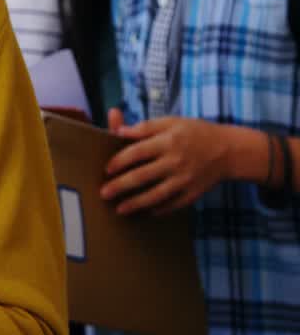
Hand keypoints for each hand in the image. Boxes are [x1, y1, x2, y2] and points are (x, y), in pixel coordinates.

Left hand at [100, 108, 230, 214]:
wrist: (229, 150)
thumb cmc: (195, 132)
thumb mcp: (171, 122)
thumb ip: (144, 127)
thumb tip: (118, 131)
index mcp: (168, 141)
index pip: (137, 152)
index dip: (119, 161)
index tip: (106, 169)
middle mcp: (176, 162)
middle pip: (142, 176)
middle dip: (120, 186)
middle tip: (103, 193)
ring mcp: (185, 180)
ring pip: (156, 195)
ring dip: (136, 203)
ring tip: (119, 209)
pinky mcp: (194, 193)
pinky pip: (173, 204)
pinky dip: (159, 209)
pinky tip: (145, 212)